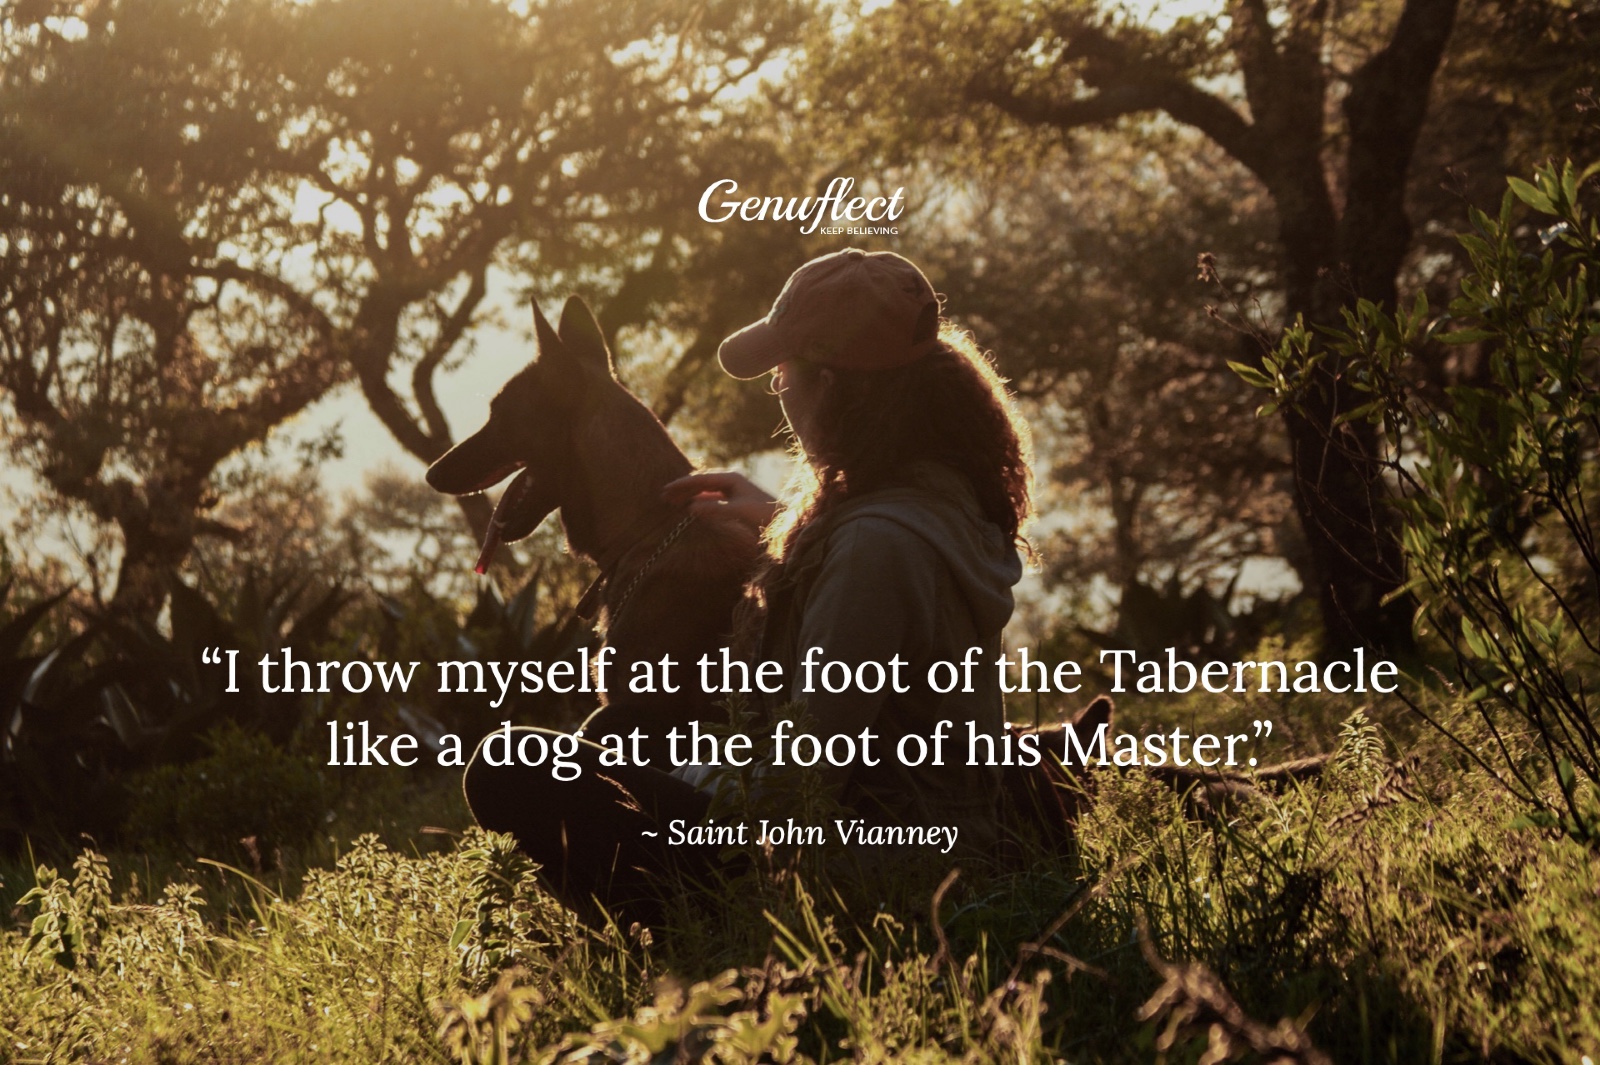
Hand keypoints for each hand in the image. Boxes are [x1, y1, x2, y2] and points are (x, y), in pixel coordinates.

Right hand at [662, 470, 778, 530]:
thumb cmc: (764, 514)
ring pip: (706, 493)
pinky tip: (692, 509)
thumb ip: (715, 508)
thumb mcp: (738, 510)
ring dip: (690, 497)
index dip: (682, 484)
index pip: (700, 479)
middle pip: (701, 484)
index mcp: (731, 479)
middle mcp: (731, 483)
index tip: (666, 489)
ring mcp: (734, 493)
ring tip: (673, 502)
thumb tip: (691, 508)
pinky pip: (712, 501)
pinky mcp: (736, 504)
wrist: (784, 523)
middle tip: (663, 495)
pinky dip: (700, 504)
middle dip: (683, 489)